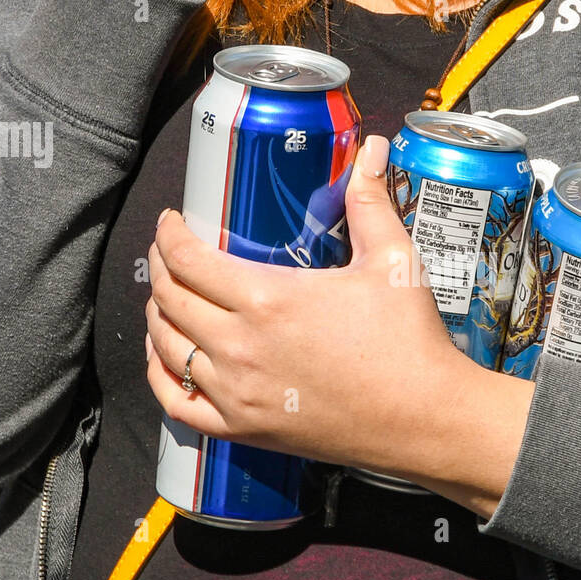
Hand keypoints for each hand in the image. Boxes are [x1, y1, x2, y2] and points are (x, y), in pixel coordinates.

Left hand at [144, 135, 534, 516]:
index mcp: (268, 298)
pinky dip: (160, 376)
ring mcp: (237, 392)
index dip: (169, 234)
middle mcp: (240, 346)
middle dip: (159, 268)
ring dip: (158, 317)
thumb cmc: (409, 341)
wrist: (422, 418)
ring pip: (166, 348)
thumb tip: (373, 150)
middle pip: (169, 300)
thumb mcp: (392, 260)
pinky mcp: (243, 429)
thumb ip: (370, 202)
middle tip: (168, 253)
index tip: (172, 222)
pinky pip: (177, 404)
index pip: (188, 259)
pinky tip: (167, 357)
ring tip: (167, 298)